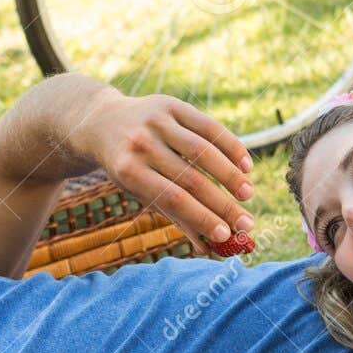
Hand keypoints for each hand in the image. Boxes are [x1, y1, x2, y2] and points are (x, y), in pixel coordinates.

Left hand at [76, 89, 254, 252]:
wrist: (104, 123)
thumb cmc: (128, 167)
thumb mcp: (140, 191)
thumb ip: (174, 215)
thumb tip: (207, 248)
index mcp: (129, 171)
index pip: (173, 199)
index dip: (202, 217)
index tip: (227, 235)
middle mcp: (142, 144)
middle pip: (191, 178)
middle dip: (223, 204)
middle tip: (247, 224)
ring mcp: (157, 121)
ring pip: (204, 151)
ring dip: (231, 175)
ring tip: (248, 195)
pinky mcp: (171, 104)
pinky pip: (209, 126)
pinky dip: (231, 146)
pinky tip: (246, 166)